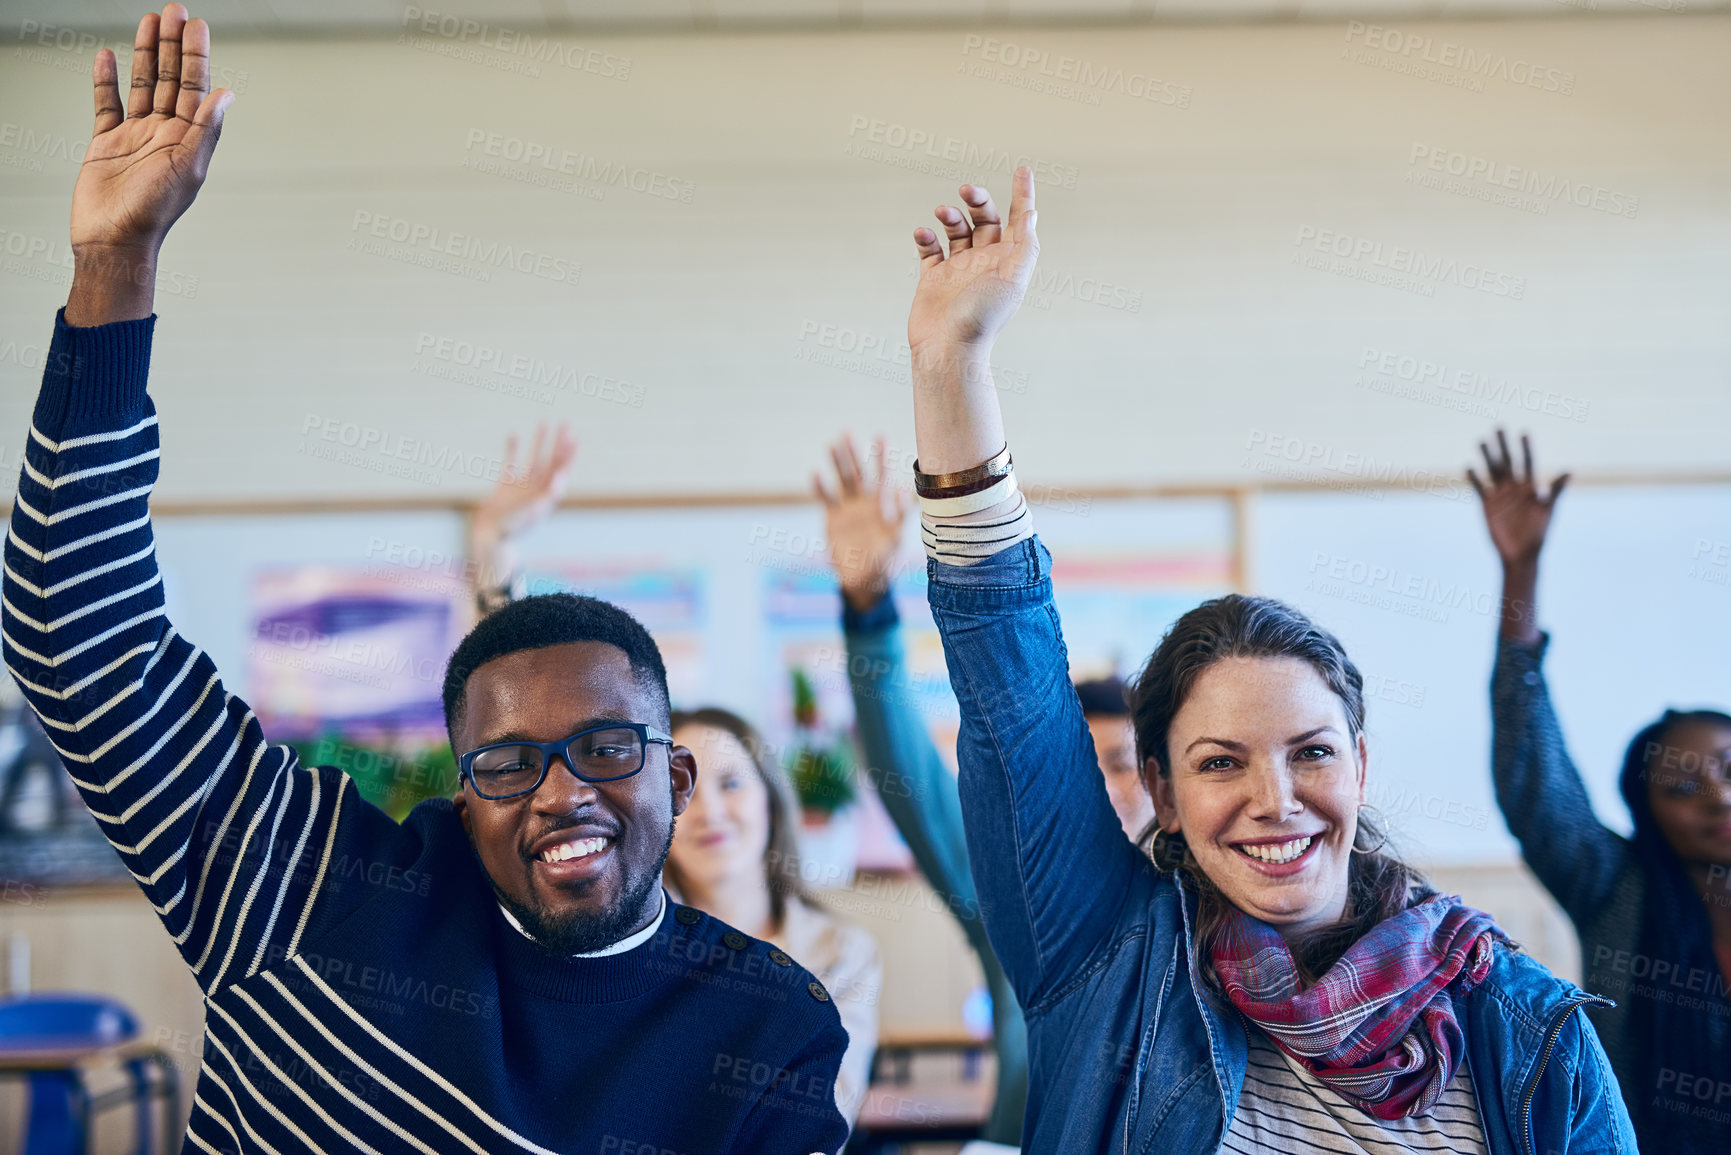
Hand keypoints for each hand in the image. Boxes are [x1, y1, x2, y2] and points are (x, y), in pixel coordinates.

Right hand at [66, 6, 233, 323]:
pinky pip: (107, 105)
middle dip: (172, 45)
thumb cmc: (153, 212)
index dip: (195, 56)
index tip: (196, 26)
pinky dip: (106, 81)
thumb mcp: (187, 167)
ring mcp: (135, 137)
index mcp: (189, 139)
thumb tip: (226, 94)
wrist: (113, 240)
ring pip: (141, 86)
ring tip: (148, 21)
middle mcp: (165, 134)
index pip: (194, 88)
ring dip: (144, 54)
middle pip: (169, 79)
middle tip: (174, 10)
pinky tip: (107, 55)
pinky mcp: (106, 143)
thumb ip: (206, 129)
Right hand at [472, 424, 577, 547]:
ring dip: (539, 441)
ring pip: (533, 458)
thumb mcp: (531, 512)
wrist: (490, 537)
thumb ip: (545, 496)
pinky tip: (513, 433)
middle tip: (565, 424)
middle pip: (552, 461)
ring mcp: (522, 485)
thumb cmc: (512, 527)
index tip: (573, 437)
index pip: (561, 470)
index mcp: (546, 494)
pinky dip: (512, 448)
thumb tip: (559, 481)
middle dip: (559, 443)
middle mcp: (537, 488)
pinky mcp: (505, 485)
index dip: (568, 454)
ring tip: (544, 423)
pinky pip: (510, 462)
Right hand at [813, 436, 909, 612]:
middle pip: (860, 473)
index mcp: (885, 505)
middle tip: (848, 433)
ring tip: (833, 444)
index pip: (884, 476)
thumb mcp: (896, 540)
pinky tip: (816, 473)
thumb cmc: (885, 560)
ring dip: (837, 463)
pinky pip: (826, 499)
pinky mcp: (834, 518)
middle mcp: (867, 502)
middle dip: (855, 454)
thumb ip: (899, 515)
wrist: (864, 579)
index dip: (882, 457)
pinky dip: (820, 488)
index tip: (881, 437)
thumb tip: (902, 490)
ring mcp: (850, 508)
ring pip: (842, 481)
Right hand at [907, 167, 1039, 363]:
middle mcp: (985, 262)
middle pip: (985, 218)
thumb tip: (1031, 214)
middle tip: (967, 190)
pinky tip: (923, 233)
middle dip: (977, 199)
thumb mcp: (1011, 281)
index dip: (1023, 194)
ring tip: (941, 213)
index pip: (1019, 220)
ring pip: (957, 230)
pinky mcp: (934, 279)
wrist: (948, 351)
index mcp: (1007, 261)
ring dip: (950, 215)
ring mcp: (958, 269)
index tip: (1022, 169)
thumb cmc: (982, 319)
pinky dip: (925, 237)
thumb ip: (1024, 246)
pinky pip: (930, 250)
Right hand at [1468, 430, 1569, 570]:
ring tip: (1482, 441)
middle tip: (1498, 427)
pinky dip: (1474, 478)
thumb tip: (1569, 471)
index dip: (1526, 448)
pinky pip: (1480, 487)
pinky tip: (1468, 467)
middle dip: (1503, 445)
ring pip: (1493, 471)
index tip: (1524, 433)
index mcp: (1531, 487)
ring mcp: (1500, 495)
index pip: (1527, 462)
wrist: (1521, 553)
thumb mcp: (1548, 510)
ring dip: (1488, 456)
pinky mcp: (1487, 504)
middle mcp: (1514, 487)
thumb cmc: (1538, 533)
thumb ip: (1555, 491)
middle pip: (1508, 461)